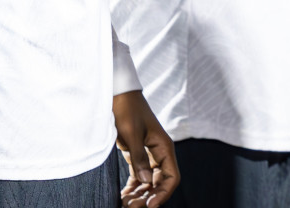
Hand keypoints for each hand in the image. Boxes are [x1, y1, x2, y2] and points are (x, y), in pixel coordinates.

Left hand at [113, 91, 178, 207]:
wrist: (118, 93)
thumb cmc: (126, 110)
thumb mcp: (131, 134)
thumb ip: (139, 158)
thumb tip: (146, 182)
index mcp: (164, 147)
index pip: (171, 177)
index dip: (163, 193)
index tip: (149, 205)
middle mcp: (159, 152)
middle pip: (160, 182)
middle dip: (148, 197)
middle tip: (131, 207)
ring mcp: (148, 153)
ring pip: (148, 181)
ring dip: (140, 194)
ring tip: (125, 204)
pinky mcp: (137, 153)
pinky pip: (139, 175)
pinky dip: (133, 186)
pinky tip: (124, 196)